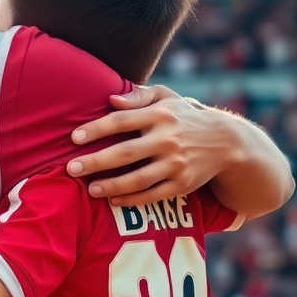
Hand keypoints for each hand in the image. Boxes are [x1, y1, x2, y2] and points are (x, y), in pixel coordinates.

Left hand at [65, 85, 239, 206]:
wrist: (226, 143)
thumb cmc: (184, 116)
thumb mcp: (167, 97)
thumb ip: (138, 96)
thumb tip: (111, 99)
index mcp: (160, 115)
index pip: (121, 121)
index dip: (96, 129)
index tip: (74, 138)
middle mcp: (168, 139)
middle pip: (125, 153)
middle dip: (95, 161)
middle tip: (71, 168)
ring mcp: (176, 164)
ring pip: (138, 179)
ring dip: (111, 185)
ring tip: (90, 189)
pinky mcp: (183, 185)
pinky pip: (153, 195)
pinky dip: (132, 199)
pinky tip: (113, 200)